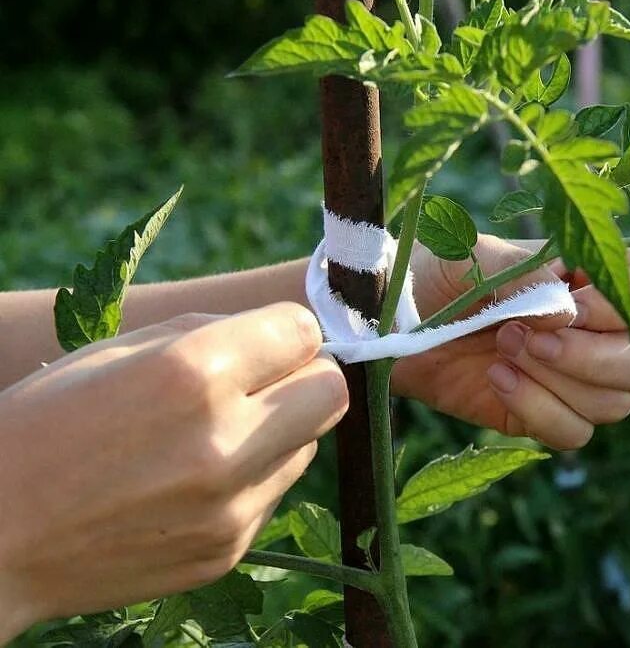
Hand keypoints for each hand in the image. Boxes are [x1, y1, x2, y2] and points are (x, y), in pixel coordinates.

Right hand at [0, 303, 346, 640]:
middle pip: (331, 392)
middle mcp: (224, 444)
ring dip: (280, 430)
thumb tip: (284, 335)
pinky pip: (274, 494)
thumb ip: (211, 334)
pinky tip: (195, 481)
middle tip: (266, 381)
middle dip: (306, 377)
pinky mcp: (228, 550)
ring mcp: (231, 507)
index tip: (269, 339)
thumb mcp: (116, 351)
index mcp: (194, 375)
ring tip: (216, 434)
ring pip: (308, 446)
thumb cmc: (46, 424)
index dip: (287, 331)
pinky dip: (252, 479)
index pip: (305, 332)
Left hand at [393, 236, 629, 449]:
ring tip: (500, 350)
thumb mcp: (474, 260)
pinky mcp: (547, 415)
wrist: (390, 321)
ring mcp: (577, 377)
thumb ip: (525, 279)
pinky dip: (537, 412)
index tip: (570, 306)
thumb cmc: (437, 274)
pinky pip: (575, 434)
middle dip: (595, 358)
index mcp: (594, 275)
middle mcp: (599, 329)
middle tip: (525, 338)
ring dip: (555, 381)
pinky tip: (495, 380)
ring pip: (617, 403)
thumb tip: (568, 315)